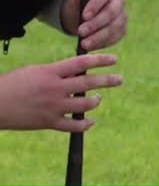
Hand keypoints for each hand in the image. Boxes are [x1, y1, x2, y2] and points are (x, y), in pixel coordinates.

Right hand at [0, 53, 122, 131]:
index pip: (82, 63)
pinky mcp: (48, 123)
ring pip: (85, 105)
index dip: (100, 60)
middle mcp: (54, 89)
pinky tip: (91, 121)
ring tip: (98, 98)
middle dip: (108, 80)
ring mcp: (52, 107)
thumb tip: (79, 72)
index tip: (114, 59)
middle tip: (120, 79)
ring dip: (96, 101)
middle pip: (89, 83)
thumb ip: (57, 71)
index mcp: (50, 72)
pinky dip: (85, 124)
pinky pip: (73, 126)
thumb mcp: (35, 71)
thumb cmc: (13, 84)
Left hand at [60, 0, 127, 50]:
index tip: (84, 16)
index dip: (95, 4)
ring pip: (115, 27)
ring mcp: (122, 15)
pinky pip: (116, 37)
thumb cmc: (78, 4)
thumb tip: (82, 16)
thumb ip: (78, 2)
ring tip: (84, 44)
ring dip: (99, 37)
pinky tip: (91, 46)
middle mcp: (118, 1)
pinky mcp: (122, 29)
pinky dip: (103, 43)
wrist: (83, 14)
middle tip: (80, 32)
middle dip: (95, 24)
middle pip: (111, 12)